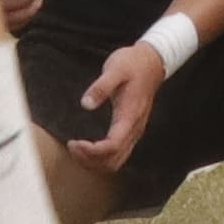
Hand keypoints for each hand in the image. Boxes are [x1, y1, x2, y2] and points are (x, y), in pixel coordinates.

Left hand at [75, 39, 162, 165]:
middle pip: (113, 160)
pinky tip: (88, 148)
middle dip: (90, 160)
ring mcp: (134, 131)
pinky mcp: (131, 130)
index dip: (92, 151)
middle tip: (72, 147)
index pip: (112, 146)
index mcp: (129, 115)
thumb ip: (101, 87)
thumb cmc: (133, 64)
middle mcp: (134, 128)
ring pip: (116, 161)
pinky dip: (102, 158)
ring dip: (95, 162)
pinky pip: (118, 154)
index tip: (74, 143)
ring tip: (77, 149)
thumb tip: (85, 104)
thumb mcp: (115, 69)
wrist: (152, 62)